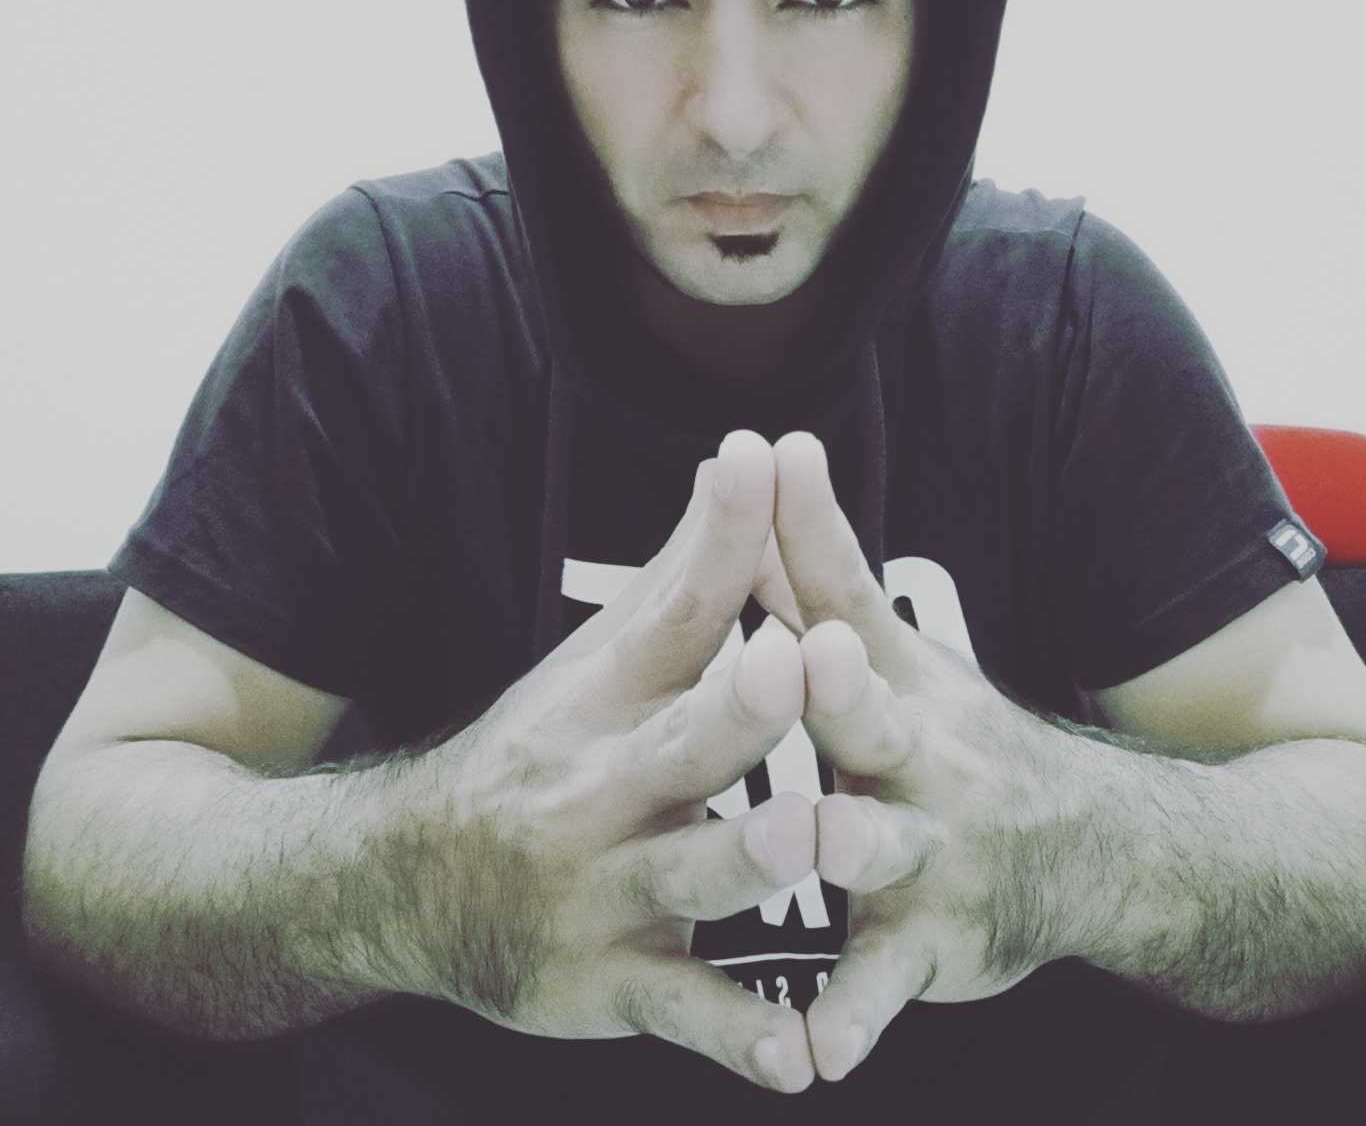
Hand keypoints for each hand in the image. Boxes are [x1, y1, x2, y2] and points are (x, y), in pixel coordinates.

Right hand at [403, 430, 816, 1093]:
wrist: (405, 883)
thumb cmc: (538, 751)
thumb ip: (688, 572)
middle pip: (676, 742)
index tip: (759, 465)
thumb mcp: (599, 664)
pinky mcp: (607, 989)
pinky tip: (797, 1061)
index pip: (670, 612)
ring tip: (808, 836)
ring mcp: (599, 893)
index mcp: (603, 701)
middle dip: (736, 708)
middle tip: (794, 662)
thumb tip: (747, 456)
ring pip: (687, 878)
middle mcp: (595, 790)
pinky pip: (680, 1016)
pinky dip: (734, 1039)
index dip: (720, 548)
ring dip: (748, 858)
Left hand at [771, 431, 1068, 1082]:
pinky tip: (813, 1060)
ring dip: (846, 843)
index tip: (778, 454)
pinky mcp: (929, 946)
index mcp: (893, 678)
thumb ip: (816, 570)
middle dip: (840, 685)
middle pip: (871, 711)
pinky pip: (884, 986)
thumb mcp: (895, 652)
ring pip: (879, 847)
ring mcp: (930, 851)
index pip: (846, 588)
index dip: (812, 529)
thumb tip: (766, 460)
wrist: (1091, 848)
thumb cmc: (955, 734)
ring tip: (807, 840)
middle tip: (809, 650)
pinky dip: (854, 1020)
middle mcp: (919, 754)